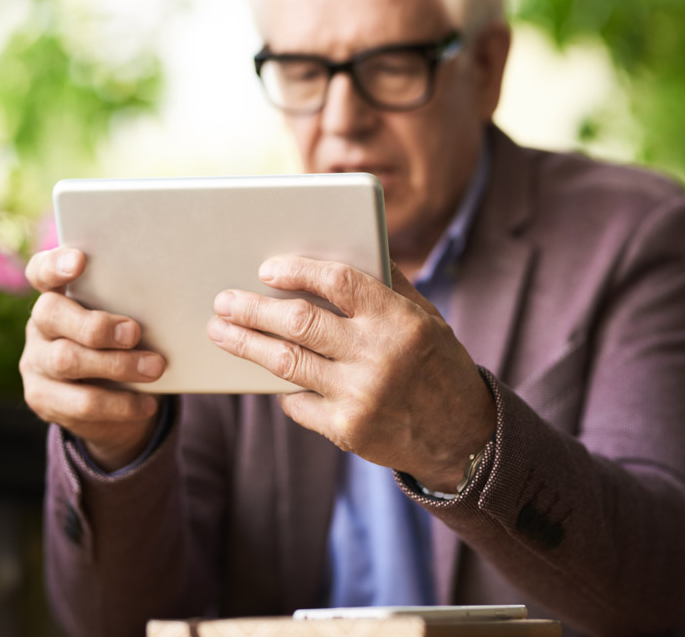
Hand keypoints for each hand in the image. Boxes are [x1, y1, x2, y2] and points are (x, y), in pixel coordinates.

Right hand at [20, 248, 166, 471]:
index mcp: (57, 295)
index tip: (80, 260)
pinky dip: (120, 403)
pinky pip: (80, 403)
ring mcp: (36, 362)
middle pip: (50, 313)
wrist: (111, 405)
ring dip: (116, 364)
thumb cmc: (124, 346)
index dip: (54, 264)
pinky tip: (147, 403)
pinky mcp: (42, 399)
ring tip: (155, 367)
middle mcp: (40, 325)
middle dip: (95, 324)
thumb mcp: (125, 322)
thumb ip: (132, 307)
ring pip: (65, 360)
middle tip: (134, 332)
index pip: (41, 271)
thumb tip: (170, 302)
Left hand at [206, 256, 494, 492]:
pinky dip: (280, 388)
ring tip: (221, 330)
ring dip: (246, 344)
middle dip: (252, 309)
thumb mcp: (424, 317)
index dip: (298, 271)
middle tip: (223, 300)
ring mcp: (361, 396)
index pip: (338, 282)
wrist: (463, 437)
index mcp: (400, 320)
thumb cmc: (436, 365)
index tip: (267, 268)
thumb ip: (385, 285)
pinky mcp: (347, 431)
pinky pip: (297, 403)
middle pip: (299, 323)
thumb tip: (333, 248)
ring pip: (286, 362)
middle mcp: (379, 356)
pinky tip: (268, 377)